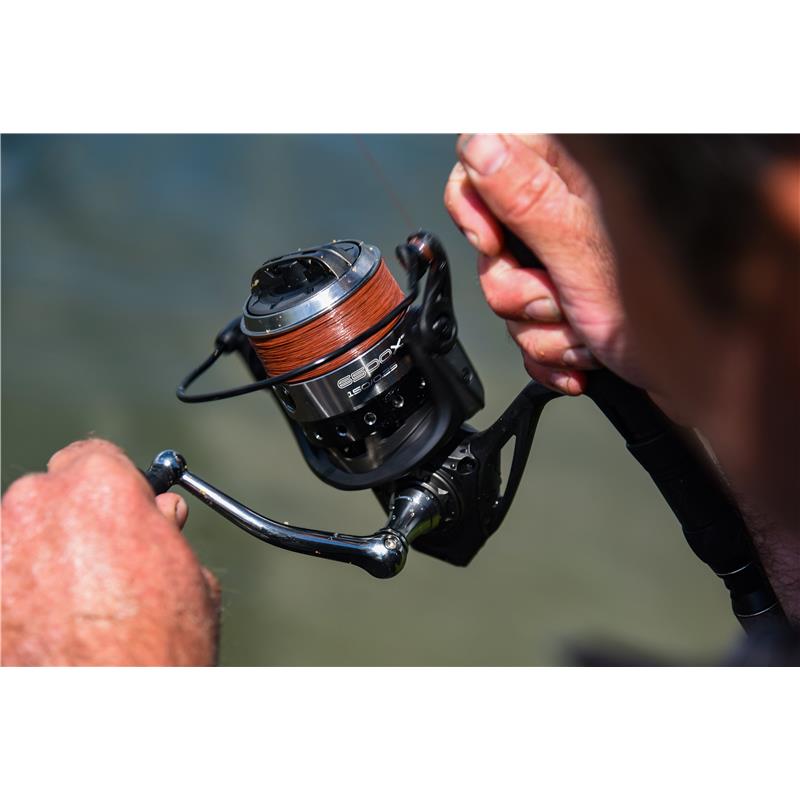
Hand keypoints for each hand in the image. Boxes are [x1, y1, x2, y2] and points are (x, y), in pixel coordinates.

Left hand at [1, 438, 219, 665]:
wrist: (106, 716)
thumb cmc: (154, 654)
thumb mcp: (190, 578)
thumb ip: (166, 531)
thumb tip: (159, 517)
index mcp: (99, 488)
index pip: (95, 455)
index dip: (115, 485)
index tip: (122, 506)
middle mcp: (38, 507)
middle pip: (53, 493)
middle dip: (77, 519)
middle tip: (104, 561)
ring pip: (21, 535)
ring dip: (44, 555)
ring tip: (76, 603)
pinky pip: (5, 576)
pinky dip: (19, 593)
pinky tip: (49, 625)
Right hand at [444, 134, 644, 394]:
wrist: (700, 384)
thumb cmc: (664, 317)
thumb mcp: (582, 252)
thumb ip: (526, 197)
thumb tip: (482, 144)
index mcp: (576, 175)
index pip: (488, 156)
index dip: (474, 202)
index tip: (493, 244)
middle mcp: (571, 212)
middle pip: (492, 238)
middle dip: (518, 288)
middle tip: (558, 301)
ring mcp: (568, 261)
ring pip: (508, 290)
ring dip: (541, 328)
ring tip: (586, 336)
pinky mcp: (569, 301)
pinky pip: (527, 325)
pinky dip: (551, 349)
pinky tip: (584, 355)